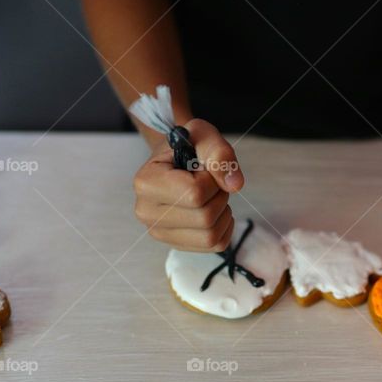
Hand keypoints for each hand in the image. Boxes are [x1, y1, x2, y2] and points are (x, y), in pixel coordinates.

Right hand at [133, 119, 244, 250]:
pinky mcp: (174, 244)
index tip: (204, 169)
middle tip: (211, 182)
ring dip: (223, 213)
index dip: (211, 180)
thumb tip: (234, 185)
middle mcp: (146, 212)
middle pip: (204, 218)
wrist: (175, 159)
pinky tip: (215, 210)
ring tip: (212, 196)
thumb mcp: (203, 135)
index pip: (194, 193)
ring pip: (211, 236)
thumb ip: (219, 153)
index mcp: (146, 182)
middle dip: (219, 197)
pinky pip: (215, 245)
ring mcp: (159, 232)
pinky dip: (224, 227)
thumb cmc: (187, 147)